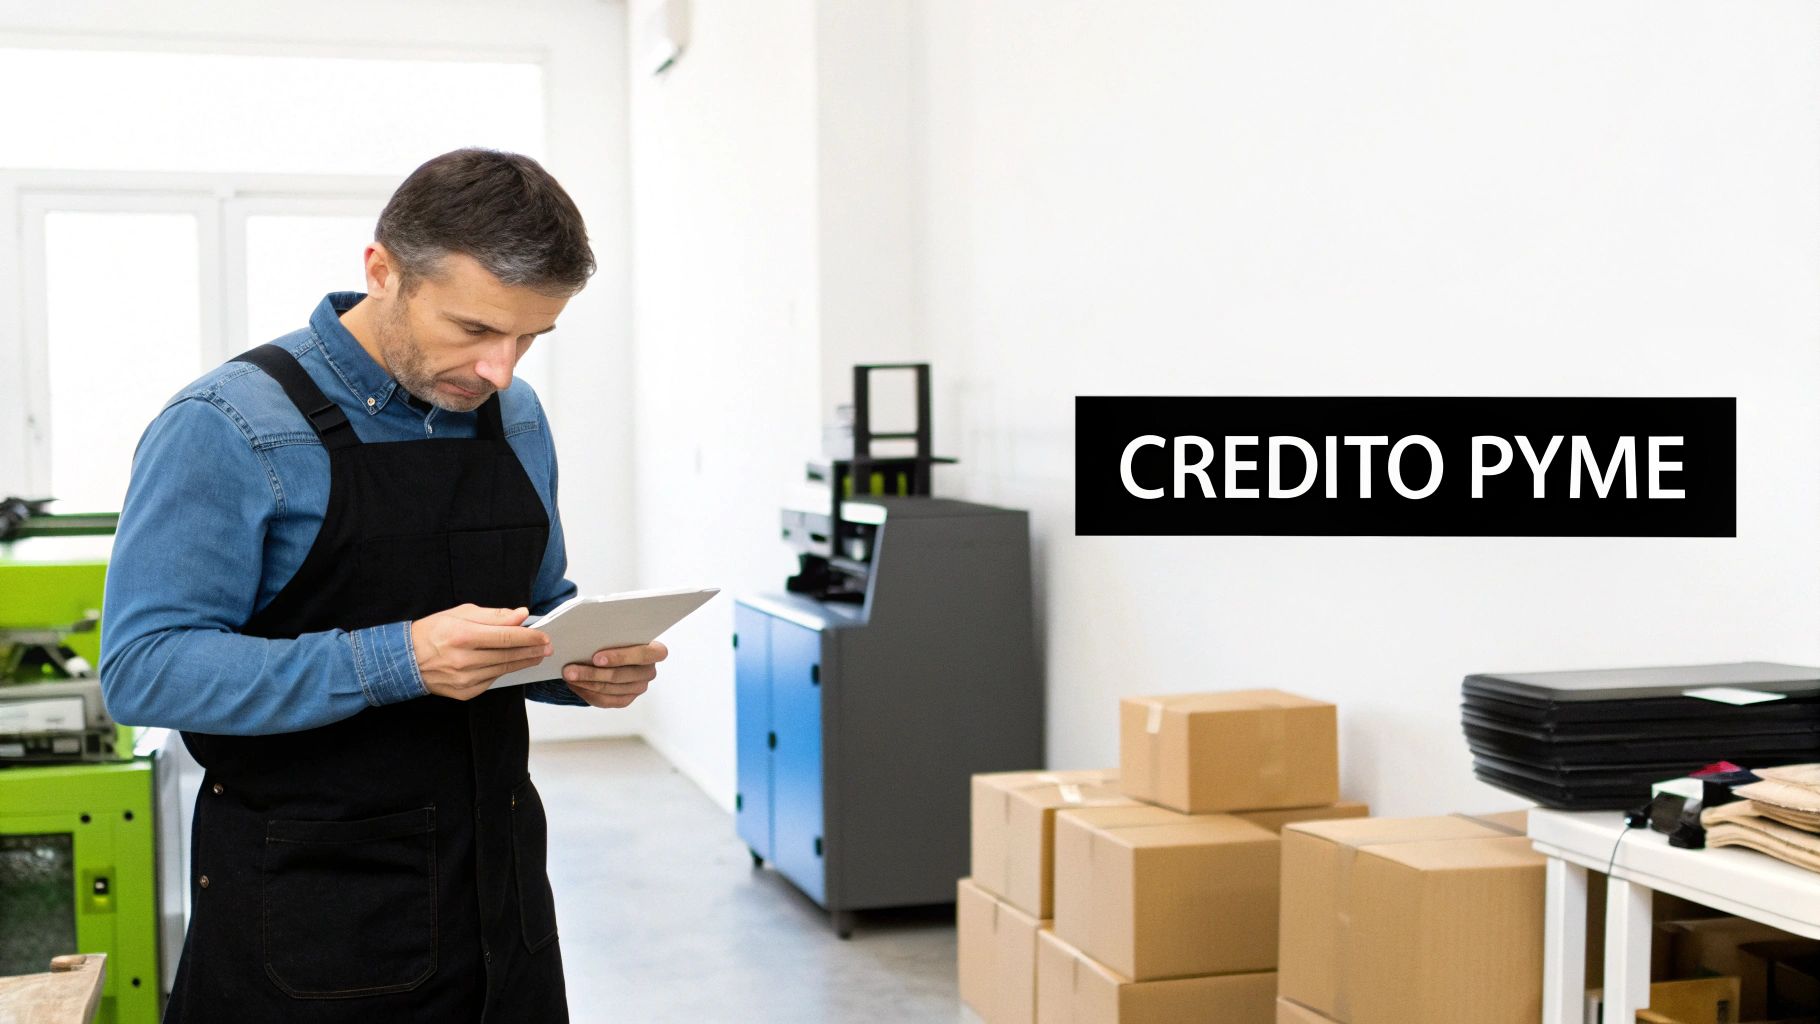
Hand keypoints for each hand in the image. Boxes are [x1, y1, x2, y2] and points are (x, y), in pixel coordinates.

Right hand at [411, 604, 551, 700]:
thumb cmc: (432, 632)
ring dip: (524, 662)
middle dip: (532, 650)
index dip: (529, 637)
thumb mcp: (460, 614)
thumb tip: (520, 615)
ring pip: (503, 670)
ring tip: (537, 655)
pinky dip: (505, 671)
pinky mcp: (464, 692)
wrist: (404, 660)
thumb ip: (493, 616)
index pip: (506, 636)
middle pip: (508, 655)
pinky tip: (515, 664)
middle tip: (548, 647)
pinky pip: (492, 680)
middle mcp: (464, 660)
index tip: (544, 635)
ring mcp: (464, 679)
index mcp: (462, 636)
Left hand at [562, 641, 667, 708]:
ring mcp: (639, 688)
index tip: (595, 657)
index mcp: (655, 651)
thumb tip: (585, 635)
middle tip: (570, 669)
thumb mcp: (618, 630)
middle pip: (621, 675)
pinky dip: (587, 693)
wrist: (614, 652)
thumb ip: (610, 632)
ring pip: (610, 689)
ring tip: (568, 675)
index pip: (643, 655)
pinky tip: (574, 684)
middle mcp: (649, 671)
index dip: (620, 657)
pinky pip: (605, 701)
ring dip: (585, 683)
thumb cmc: (617, 637)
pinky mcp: (626, 700)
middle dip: (592, 673)